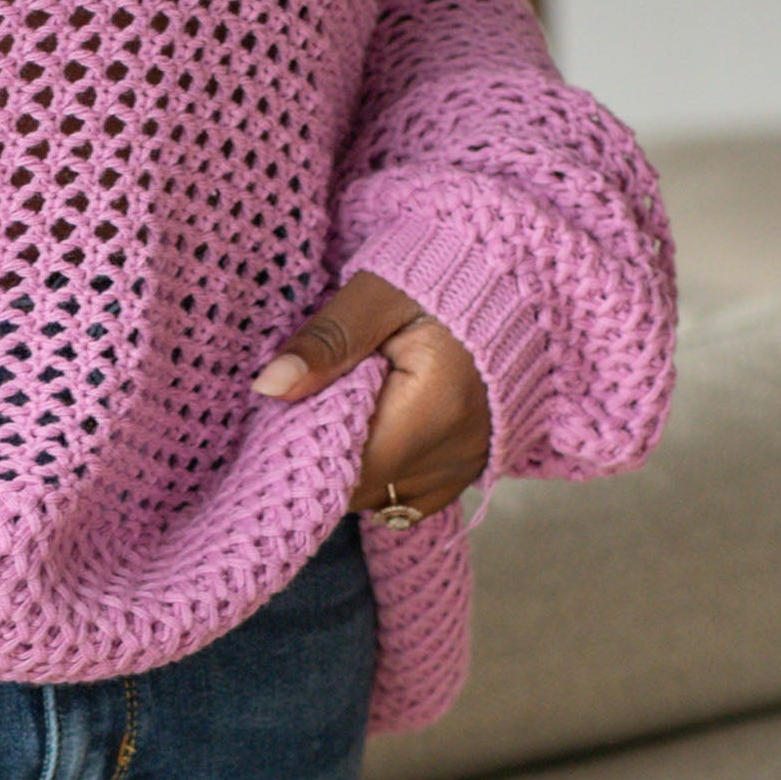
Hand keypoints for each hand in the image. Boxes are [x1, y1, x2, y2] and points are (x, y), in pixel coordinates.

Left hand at [255, 273, 493, 519]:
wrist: (512, 283)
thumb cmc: (441, 278)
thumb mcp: (377, 296)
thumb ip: (326, 341)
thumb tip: (268, 387)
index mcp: (434, 407)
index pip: (344, 467)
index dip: (303, 449)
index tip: (286, 414)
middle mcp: (456, 452)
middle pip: (359, 489)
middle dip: (324, 457)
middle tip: (313, 403)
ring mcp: (466, 467)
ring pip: (379, 497)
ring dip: (351, 466)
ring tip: (347, 411)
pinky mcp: (470, 469)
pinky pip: (407, 500)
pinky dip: (381, 475)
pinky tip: (376, 435)